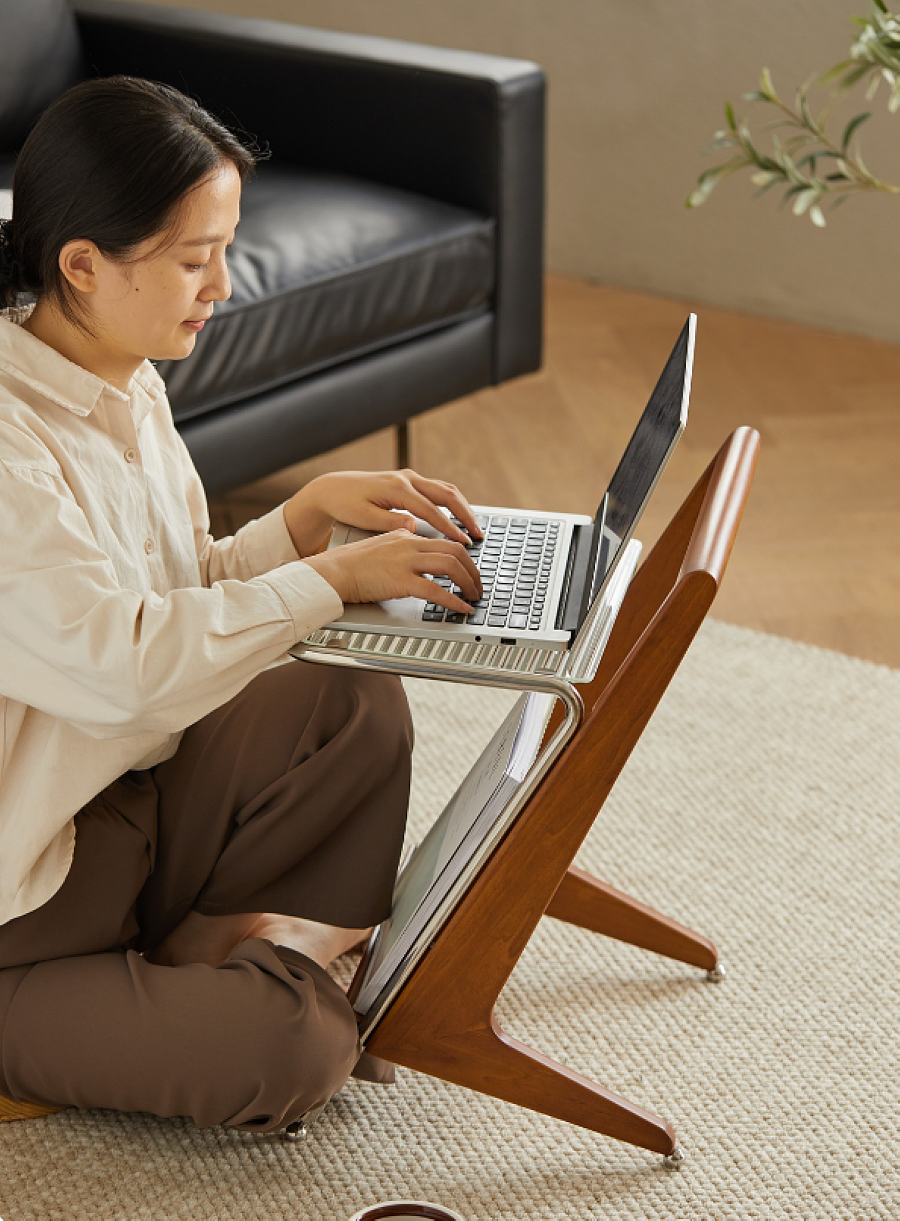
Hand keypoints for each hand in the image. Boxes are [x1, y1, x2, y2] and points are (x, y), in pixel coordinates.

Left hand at [283, 469, 483, 557]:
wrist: (333, 489)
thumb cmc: (346, 505)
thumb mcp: (364, 518)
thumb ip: (390, 522)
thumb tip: (414, 527)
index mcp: (397, 489)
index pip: (431, 510)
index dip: (449, 527)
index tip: (463, 542)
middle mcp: (407, 479)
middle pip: (446, 494)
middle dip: (465, 515)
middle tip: (478, 534)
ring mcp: (409, 477)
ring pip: (445, 489)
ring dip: (463, 507)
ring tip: (475, 526)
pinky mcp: (409, 480)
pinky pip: (438, 488)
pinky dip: (452, 501)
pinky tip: (459, 515)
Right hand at [303, 527, 481, 613]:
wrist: (332, 571)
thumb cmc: (351, 565)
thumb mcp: (380, 548)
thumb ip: (401, 550)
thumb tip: (419, 561)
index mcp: (405, 535)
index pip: (443, 541)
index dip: (463, 556)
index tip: (470, 569)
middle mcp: (408, 544)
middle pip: (454, 550)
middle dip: (473, 569)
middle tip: (478, 585)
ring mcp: (405, 561)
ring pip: (451, 565)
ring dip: (468, 582)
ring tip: (474, 596)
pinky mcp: (400, 581)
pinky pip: (436, 591)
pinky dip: (454, 601)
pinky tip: (461, 608)